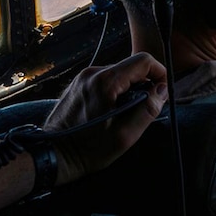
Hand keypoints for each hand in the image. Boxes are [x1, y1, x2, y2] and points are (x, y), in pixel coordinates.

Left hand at [46, 54, 167, 185]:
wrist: (53, 154)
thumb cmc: (88, 149)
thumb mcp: (125, 135)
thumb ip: (148, 109)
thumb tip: (162, 90)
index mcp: (105, 82)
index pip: (143, 61)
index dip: (159, 74)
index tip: (161, 93)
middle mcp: (93, 73)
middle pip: (131, 67)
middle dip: (144, 85)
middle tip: (142, 110)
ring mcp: (83, 78)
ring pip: (120, 74)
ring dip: (129, 90)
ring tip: (124, 115)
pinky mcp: (79, 84)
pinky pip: (106, 80)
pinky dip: (116, 92)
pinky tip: (110, 112)